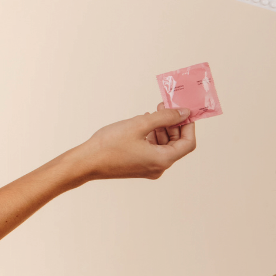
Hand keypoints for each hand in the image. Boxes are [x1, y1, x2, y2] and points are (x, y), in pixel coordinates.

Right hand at [74, 105, 196, 180]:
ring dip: (161, 128)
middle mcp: (159, 168)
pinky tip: (143, 123)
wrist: (86, 162)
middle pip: (176, 144)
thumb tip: (184, 113)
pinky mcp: (140, 166)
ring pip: (164, 146)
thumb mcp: (140, 124)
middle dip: (173, 124)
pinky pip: (153, 150)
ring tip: (152, 113)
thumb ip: (165, 117)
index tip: (183, 111)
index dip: (188, 126)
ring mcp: (149, 168)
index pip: (188, 143)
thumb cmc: (109, 144)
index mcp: (163, 160)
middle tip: (164, 106)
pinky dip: (152, 136)